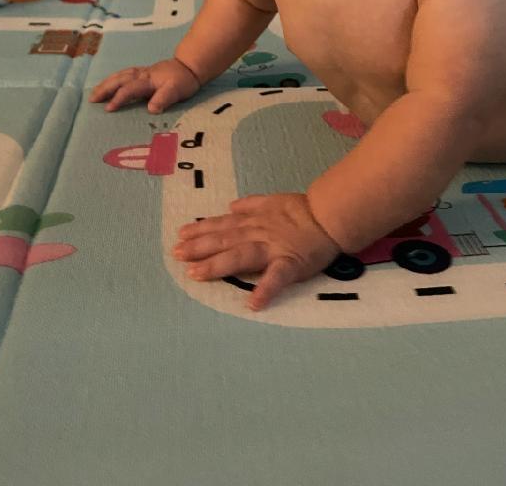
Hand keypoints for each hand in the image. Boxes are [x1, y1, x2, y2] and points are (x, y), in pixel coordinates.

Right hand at [88, 58, 199, 112]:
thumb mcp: (177, 90)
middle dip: (105, 89)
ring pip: (119, 76)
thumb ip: (164, 98)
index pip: (130, 90)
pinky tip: (108, 82)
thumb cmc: (183, 81)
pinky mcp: (142, 72)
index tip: (108, 109)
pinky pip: (124, 73)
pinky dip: (114, 78)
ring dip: (106, 83)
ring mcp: (141, 72)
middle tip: (92, 100)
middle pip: (119, 80)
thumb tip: (151, 109)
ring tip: (95, 93)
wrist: (189, 66)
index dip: (118, 99)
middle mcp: (141, 75)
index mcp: (148, 81)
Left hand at [172, 193, 340, 309]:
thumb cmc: (303, 209)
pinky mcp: (290, 264)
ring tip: (196, 275)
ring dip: (217, 264)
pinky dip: (266, 290)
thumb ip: (251, 203)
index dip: (201, 229)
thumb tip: (231, 205)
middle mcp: (258, 233)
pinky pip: (277, 278)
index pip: (223, 224)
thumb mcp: (273, 199)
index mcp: (254, 220)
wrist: (330, 215)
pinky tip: (253, 305)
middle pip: (224, 239)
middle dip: (199, 247)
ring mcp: (272, 248)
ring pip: (240, 255)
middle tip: (176, 254)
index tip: (180, 234)